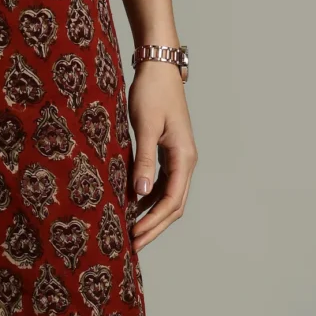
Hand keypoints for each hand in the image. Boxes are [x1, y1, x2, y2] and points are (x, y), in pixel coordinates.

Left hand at [127, 61, 197, 251]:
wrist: (158, 68)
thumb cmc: (151, 93)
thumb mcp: (145, 127)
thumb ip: (143, 161)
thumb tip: (141, 193)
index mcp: (184, 157)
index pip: (171, 201)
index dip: (153, 223)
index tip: (134, 237)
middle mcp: (185, 162)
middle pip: (172, 206)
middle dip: (153, 228)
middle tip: (132, 246)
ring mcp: (178, 159)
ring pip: (168, 198)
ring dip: (151, 217)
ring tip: (130, 233)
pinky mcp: (168, 154)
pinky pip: (161, 185)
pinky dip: (148, 200)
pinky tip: (132, 209)